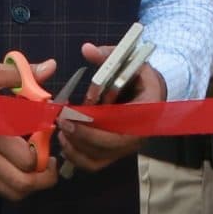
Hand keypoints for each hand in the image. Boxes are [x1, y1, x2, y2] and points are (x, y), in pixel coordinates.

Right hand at [0, 59, 59, 200]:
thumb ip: (22, 74)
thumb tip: (50, 67)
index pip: (30, 157)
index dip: (46, 149)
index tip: (48, 134)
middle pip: (25, 184)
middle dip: (45, 176)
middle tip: (50, 159)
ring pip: (12, 192)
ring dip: (30, 183)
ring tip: (34, 164)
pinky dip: (11, 182)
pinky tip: (13, 163)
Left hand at [57, 40, 164, 174]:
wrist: (151, 93)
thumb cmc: (139, 77)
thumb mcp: (129, 61)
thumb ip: (109, 56)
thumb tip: (87, 49)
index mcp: (147, 111)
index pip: (121, 127)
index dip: (95, 125)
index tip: (72, 115)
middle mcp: (138, 135)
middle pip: (108, 147)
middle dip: (81, 136)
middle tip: (62, 121)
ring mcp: (126, 147)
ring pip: (98, 158)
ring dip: (76, 148)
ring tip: (61, 130)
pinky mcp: (114, 153)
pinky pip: (94, 163)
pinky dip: (76, 156)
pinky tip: (66, 140)